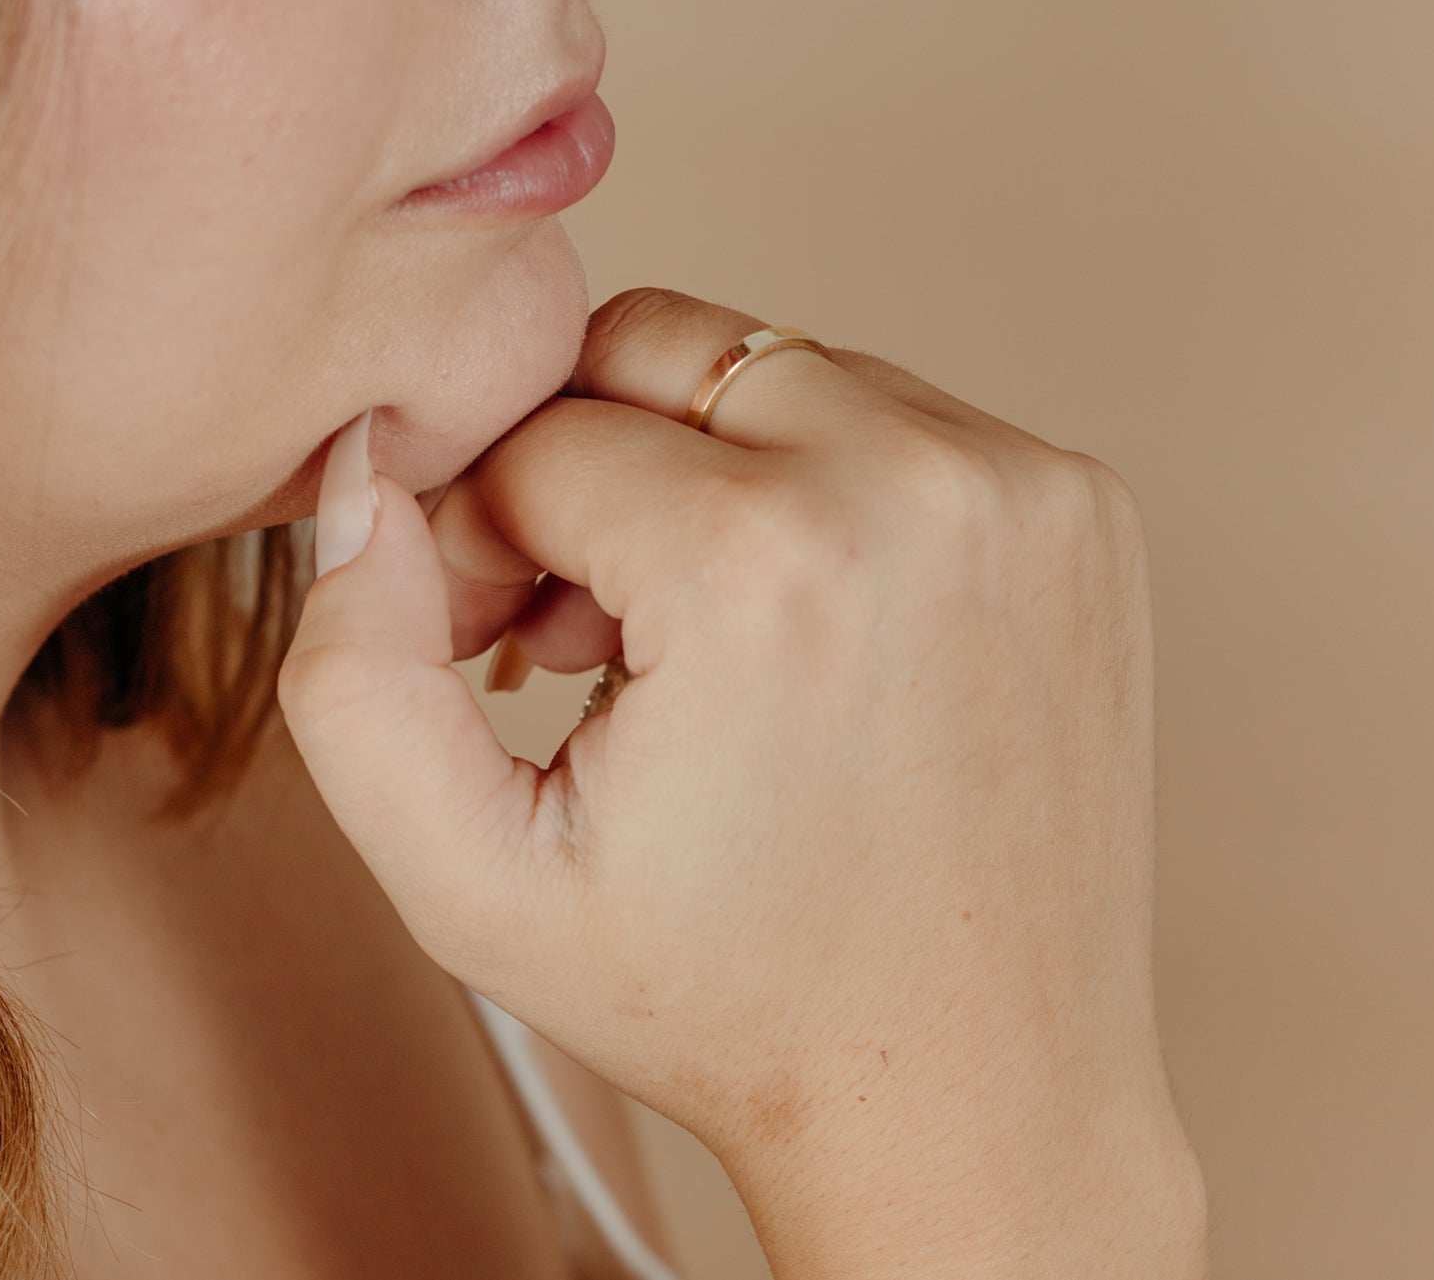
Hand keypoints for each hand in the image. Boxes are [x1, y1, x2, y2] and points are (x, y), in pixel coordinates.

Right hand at [279, 288, 1203, 1274]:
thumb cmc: (728, 996)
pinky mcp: (1081, 500)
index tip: (508, 648)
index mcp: (763, 563)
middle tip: (586, 619)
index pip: (536, 436)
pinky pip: (889, 411)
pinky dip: (820, 482)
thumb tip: (364, 474)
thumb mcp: (471, 880)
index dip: (482, 537)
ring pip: (768, 363)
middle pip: (652, 343)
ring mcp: (1022, 481)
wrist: (975, 1090)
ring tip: (693, 632)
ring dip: (700, 463)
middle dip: (581, 457)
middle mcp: (915, 482)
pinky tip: (804, 624)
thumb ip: (352, 669)